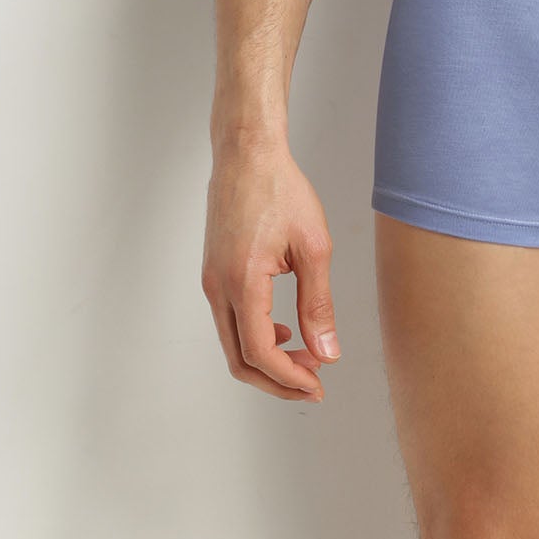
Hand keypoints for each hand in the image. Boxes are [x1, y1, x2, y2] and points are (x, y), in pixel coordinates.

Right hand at [202, 138, 339, 401]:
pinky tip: (286, 330)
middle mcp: (218, 288)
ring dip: (267, 360)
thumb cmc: (281, 190)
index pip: (260, 352)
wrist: (247, 154)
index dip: (289, 378)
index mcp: (241, 282)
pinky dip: (256, 337)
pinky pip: (231, 321)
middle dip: (277, 380)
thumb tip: (327, 352)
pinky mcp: (214, 274)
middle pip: (240, 360)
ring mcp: (211, 282)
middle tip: (314, 382)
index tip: (318, 385)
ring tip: (306, 357)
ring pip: (233, 343)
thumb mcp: (313, 246)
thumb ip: (319, 303)